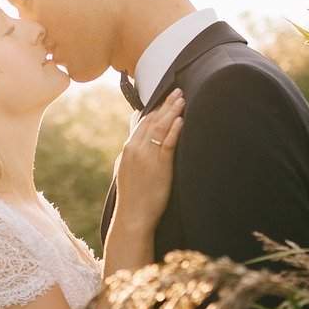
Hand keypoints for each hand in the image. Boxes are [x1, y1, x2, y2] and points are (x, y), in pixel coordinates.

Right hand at [112, 89, 184, 226]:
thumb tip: (136, 132)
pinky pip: (167, 144)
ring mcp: (147, 157)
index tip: (166, 98)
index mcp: (128, 148)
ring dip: (172, 112)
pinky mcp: (159, 167)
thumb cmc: (133, 196)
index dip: (156, 108)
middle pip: (153, 121)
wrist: (132, 216)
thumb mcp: (126, 168)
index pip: (143, 122)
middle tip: (177, 92)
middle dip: (166, 105)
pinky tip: (181, 120)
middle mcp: (135, 149)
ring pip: (160, 128)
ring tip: (182, 99)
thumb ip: (133, 149)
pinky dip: (174, 130)